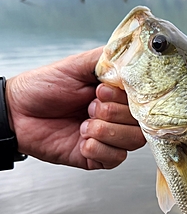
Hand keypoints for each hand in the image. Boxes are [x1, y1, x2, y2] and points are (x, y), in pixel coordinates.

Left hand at [5, 47, 145, 169]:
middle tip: (89, 106)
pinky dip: (97, 148)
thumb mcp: (76, 65)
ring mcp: (109, 138)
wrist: (17, 112)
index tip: (103, 91)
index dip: (126, 99)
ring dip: (106, 132)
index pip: (143, 101)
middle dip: (113, 115)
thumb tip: (131, 55)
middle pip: (140, 124)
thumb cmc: (43, 87)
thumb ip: (106, 59)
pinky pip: (115, 158)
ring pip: (132, 142)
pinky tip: (81, 139)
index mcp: (116, 95)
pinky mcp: (98, 157)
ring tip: (84, 124)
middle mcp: (116, 117)